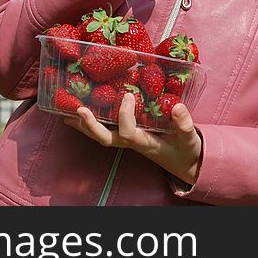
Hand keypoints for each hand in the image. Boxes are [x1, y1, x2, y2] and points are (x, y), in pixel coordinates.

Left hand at [63, 93, 201, 184]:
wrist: (184, 162)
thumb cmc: (186, 149)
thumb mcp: (189, 137)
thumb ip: (185, 124)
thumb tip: (177, 107)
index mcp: (146, 142)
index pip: (128, 132)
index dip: (124, 115)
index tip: (128, 95)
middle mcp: (132, 142)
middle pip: (105, 138)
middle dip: (91, 126)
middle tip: (79, 109)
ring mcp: (127, 139)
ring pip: (101, 135)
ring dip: (84, 125)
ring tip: (67, 110)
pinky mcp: (127, 135)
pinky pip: (105, 129)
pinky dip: (91, 122)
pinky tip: (81, 111)